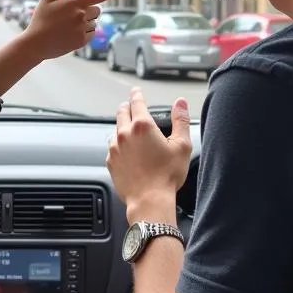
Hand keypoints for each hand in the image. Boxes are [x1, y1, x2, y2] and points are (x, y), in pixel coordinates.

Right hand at [25, 0, 133, 60]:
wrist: (35, 44)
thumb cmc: (42, 17)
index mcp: (75, 3)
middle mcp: (81, 17)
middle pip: (96, 9)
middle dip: (87, 10)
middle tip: (67, 15)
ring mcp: (82, 30)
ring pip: (93, 22)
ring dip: (84, 22)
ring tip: (65, 26)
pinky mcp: (83, 42)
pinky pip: (90, 33)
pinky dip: (82, 33)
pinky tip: (68, 35)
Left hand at [107, 89, 191, 220]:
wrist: (149, 200)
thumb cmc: (167, 175)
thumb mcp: (181, 146)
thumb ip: (180, 120)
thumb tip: (180, 102)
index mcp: (142, 126)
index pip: (136, 102)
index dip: (137, 94)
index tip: (136, 91)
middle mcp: (125, 134)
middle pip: (122, 112)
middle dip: (127, 107)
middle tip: (131, 106)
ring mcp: (115, 148)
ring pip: (115, 130)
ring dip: (122, 126)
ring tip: (129, 130)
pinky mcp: (110, 162)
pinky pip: (112, 147)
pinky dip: (118, 144)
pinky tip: (125, 150)